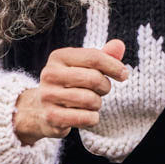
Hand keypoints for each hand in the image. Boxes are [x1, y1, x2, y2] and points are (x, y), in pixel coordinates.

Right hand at [13, 40, 128, 143]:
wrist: (40, 109)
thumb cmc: (70, 84)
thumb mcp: (84, 66)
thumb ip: (104, 55)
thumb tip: (120, 45)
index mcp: (59, 57)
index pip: (94, 57)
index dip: (114, 66)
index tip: (124, 74)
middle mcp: (50, 74)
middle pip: (94, 79)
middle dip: (105, 87)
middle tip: (101, 91)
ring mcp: (48, 96)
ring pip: (91, 100)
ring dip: (98, 104)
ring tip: (90, 103)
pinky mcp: (52, 117)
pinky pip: (86, 118)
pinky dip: (92, 118)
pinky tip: (86, 115)